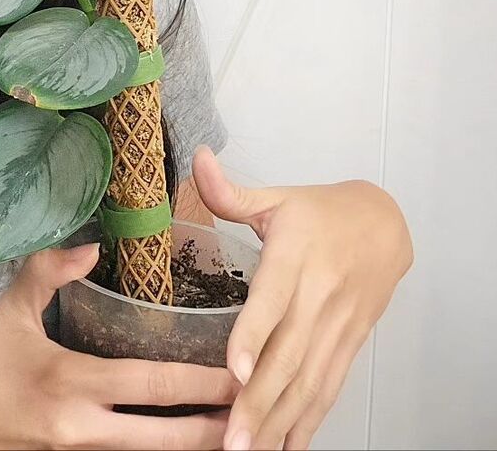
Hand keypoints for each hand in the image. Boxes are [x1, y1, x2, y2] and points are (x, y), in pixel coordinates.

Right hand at [0, 241, 241, 448]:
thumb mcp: (8, 311)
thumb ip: (48, 272)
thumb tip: (90, 244)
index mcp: (70, 384)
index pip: (150, 384)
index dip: (201, 383)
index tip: (242, 376)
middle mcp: (81, 429)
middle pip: (166, 438)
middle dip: (216, 430)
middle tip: (261, 414)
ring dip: (192, 447)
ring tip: (236, 434)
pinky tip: (183, 442)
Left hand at [190, 146, 412, 450]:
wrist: (385, 224)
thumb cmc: (321, 212)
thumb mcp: (277, 196)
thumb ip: (231, 192)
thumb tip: (197, 159)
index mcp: (295, 257)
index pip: (272, 301)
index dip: (254, 335)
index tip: (234, 370)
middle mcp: (318, 297)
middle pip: (288, 355)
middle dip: (260, 401)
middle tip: (231, 440)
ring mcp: (337, 326)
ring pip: (308, 381)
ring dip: (280, 420)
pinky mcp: (349, 344)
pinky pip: (328, 387)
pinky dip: (309, 420)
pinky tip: (288, 447)